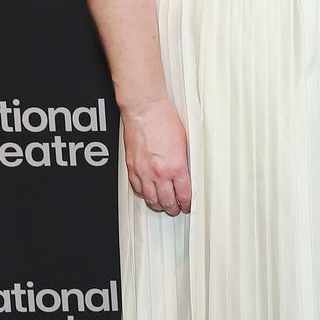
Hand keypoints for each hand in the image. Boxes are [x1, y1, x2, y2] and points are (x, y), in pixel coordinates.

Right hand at [121, 98, 191, 214]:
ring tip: (164, 205)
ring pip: (151, 199)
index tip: (188, 205)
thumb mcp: (185, 143)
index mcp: (176, 167)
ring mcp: (143, 172)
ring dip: (159, 205)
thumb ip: (185, 163)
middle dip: (174, 209)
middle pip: (167, 202)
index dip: (188, 204)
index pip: (185, 195)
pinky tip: (148, 193)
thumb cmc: (165, 120)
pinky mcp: (131, 168)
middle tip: (177, 209)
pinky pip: (137, 189)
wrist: (145, 110)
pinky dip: (144, 194)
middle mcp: (159, 173)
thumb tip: (187, 176)